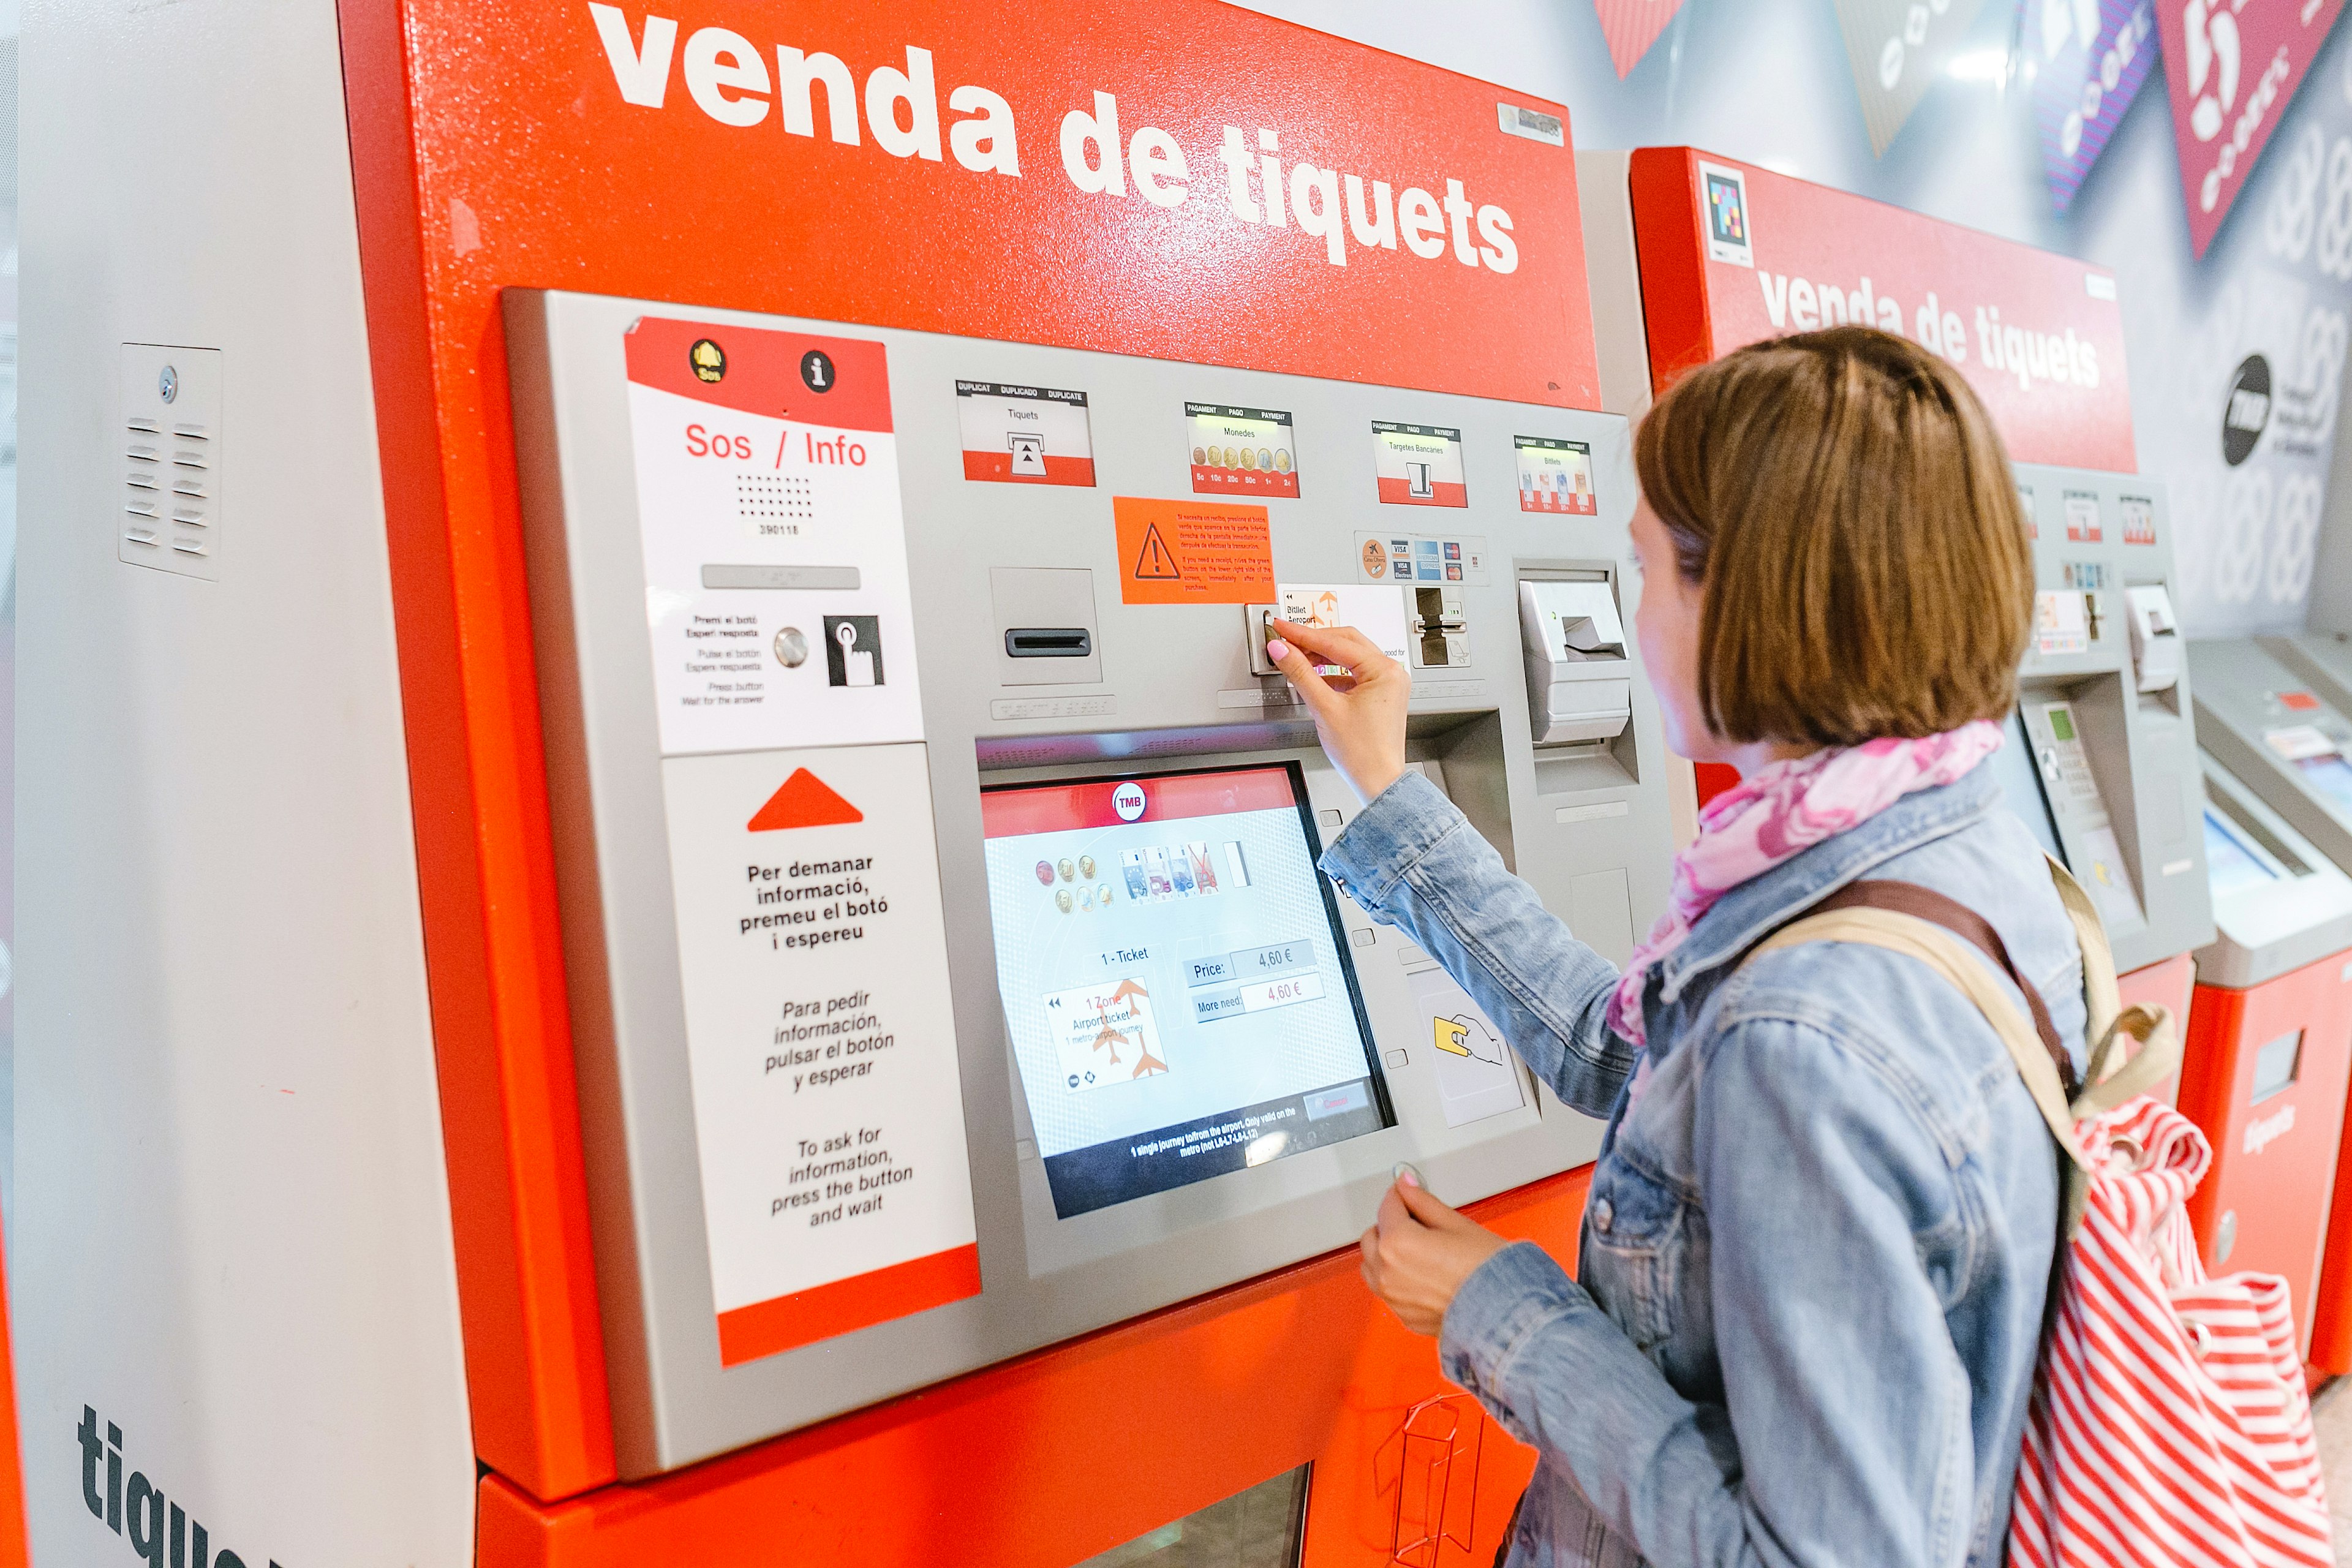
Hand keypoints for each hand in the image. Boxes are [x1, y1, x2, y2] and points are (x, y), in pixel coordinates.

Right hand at [1267, 617, 1410, 804]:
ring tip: (1297, 657)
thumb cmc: (1363, 753)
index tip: (1283, 628)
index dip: (1304, 634)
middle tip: (1287, 638)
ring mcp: (1388, 684)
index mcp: (1384, 671)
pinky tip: (1314, 676)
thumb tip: (1283, 650)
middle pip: (1346, 642)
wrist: (1377, 781)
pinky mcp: (1381, 695)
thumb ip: (1301, 673)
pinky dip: (1332, 672)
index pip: (1337, 643)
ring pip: (1349, 657)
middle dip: (1314, 640)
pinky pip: (1354, 673)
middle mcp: (1391, 673)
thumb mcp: (1324, 708)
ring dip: (1322, 656)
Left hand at [1358, 1172, 1510, 1335]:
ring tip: (1418, 1249)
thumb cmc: (1487, 1270)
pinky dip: (1395, 1277)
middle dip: (1390, 1224)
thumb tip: (1407, 1185)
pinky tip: (1422, 1273)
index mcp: (1396, 1243)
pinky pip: (1387, 1289)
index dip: (1400, 1195)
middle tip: (1416, 1222)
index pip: (1387, 1206)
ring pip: (1373, 1264)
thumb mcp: (1456, 1223)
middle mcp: (1387, 1272)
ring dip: (1386, 1252)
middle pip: (1373, 1235)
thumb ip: (1423, 1202)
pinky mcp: (1403, 1315)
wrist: (1506, 1312)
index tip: (1408, 1193)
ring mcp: (1392, 1297)